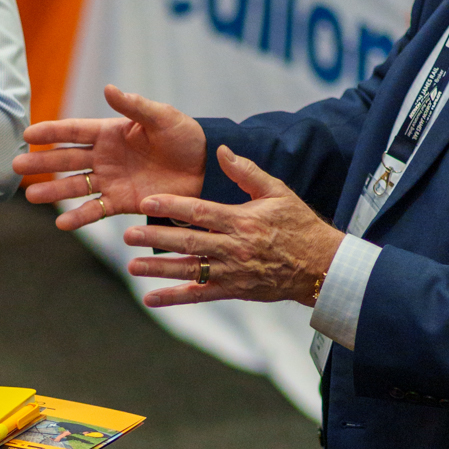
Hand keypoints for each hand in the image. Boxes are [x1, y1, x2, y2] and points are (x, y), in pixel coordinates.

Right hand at [13, 85, 206, 229]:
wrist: (206, 168)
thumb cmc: (185, 136)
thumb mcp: (161, 117)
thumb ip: (134, 106)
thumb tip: (108, 88)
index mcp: (111, 132)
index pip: (74, 131)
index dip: (51, 132)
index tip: (27, 133)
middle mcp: (106, 157)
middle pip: (67, 159)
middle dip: (42, 162)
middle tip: (16, 165)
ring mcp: (111, 180)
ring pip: (75, 185)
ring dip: (53, 190)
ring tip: (30, 196)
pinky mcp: (122, 202)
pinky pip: (96, 209)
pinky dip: (79, 217)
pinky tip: (61, 223)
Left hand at [123, 143, 342, 307]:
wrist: (320, 265)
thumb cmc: (299, 225)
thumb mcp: (277, 192)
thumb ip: (246, 172)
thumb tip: (221, 150)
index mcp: (241, 220)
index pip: (200, 211)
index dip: (171, 206)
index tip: (146, 201)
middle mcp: (233, 247)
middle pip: (187, 241)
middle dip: (155, 238)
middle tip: (128, 235)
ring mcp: (232, 271)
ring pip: (189, 269)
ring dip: (158, 269)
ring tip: (132, 266)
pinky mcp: (234, 290)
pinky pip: (199, 295)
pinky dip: (174, 297)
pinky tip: (151, 299)